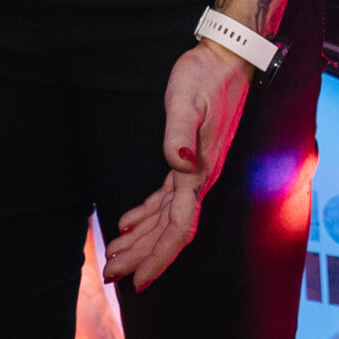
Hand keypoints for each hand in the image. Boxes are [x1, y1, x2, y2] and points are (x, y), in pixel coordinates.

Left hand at [101, 40, 251, 291]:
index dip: (158, 256)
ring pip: (167, 219)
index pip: (179, 227)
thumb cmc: (206, 76)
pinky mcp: (189, 160)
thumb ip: (181, 132)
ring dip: (141, 240)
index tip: (139, 280)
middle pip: (170, 230)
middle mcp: (199, 178)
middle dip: (141, 255)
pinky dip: (146, 215)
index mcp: (199, 172)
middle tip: (111, 274)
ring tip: (114, 257)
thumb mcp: (187, 99)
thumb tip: (179, 163)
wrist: (228, 58)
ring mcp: (196, 171)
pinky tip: (127, 223)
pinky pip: (167, 199)